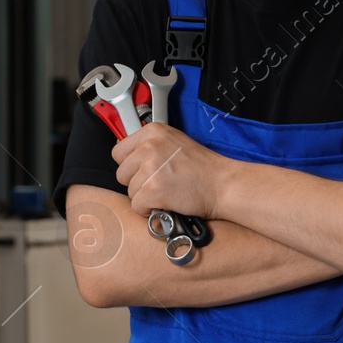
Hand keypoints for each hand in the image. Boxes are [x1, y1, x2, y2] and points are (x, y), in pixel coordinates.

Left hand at [112, 121, 226, 218]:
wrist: (223, 184)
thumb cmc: (203, 167)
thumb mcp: (174, 142)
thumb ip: (150, 145)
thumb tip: (128, 156)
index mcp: (152, 132)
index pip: (119, 152)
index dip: (131, 166)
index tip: (144, 171)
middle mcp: (149, 146)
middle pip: (122, 173)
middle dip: (137, 183)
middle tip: (159, 183)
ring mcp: (150, 168)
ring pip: (129, 191)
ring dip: (145, 197)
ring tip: (167, 192)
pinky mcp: (153, 190)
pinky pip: (136, 206)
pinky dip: (149, 210)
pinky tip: (165, 203)